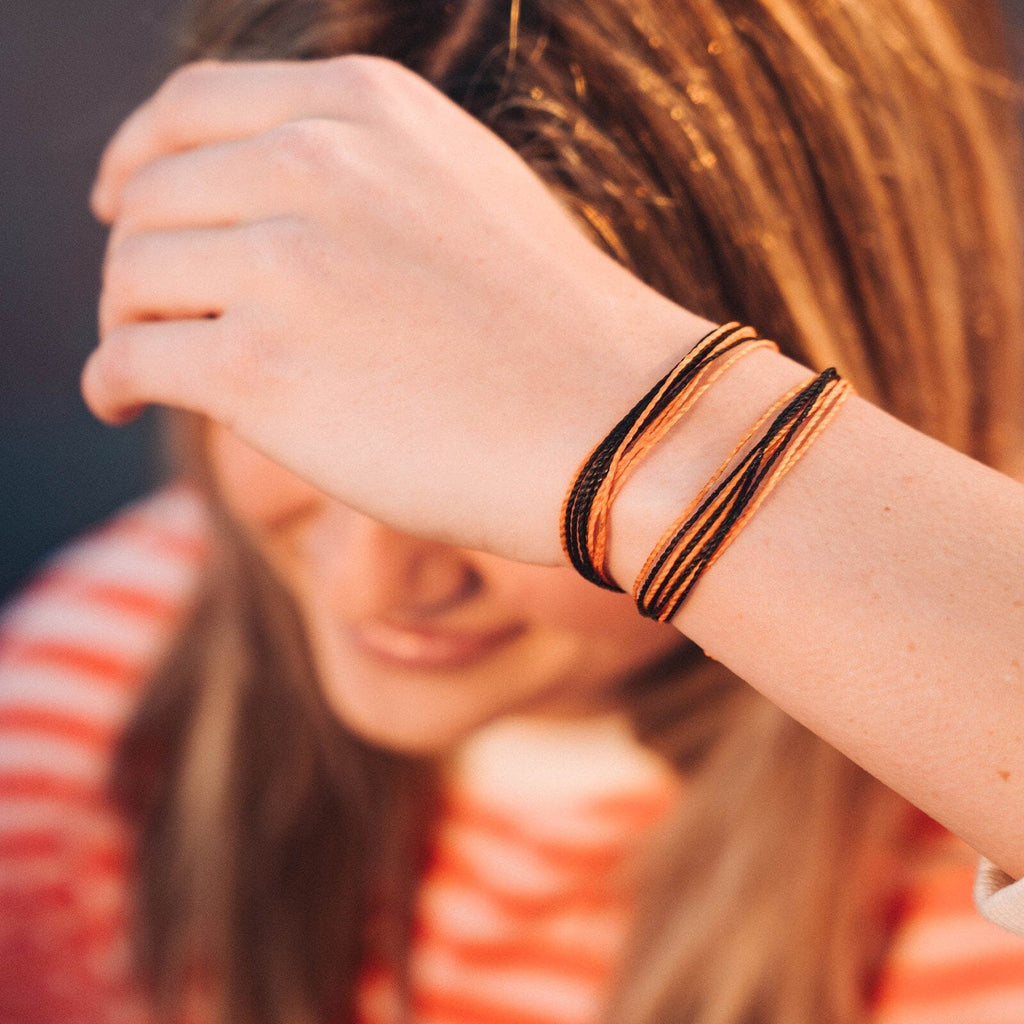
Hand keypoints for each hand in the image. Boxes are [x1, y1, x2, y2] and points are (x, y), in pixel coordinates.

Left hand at [84, 55, 709, 564]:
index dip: (136, 158)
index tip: (124, 204)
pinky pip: (133, 358)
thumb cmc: (553, 333)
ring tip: (138, 364)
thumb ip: (362, 178)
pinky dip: (111, 379)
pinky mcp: (261, 369)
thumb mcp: (462, 197)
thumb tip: (265, 209)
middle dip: (133, 259)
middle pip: (150, 198)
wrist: (616, 425)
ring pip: (132, 279)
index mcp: (364, 109)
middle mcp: (314, 164)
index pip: (189, 110)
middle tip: (144, 311)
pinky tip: (119, 399)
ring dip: (124, 321)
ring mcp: (284, 263)